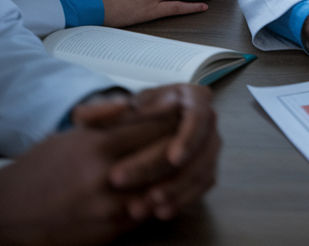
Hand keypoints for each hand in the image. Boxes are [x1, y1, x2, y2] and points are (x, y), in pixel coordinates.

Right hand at [0, 114, 178, 244]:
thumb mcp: (70, 136)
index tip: (180, 116)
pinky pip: (147, 214)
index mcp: (97, 147)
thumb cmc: (37, 170)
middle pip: (166, 158)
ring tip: (177, 165)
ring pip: (163, 188)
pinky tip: (156, 190)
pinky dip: (156, 200)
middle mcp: (107, 178)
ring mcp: (111, 209)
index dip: (172, 121)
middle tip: (186, 140)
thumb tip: (139, 107)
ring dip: (172, 177)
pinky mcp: (111, 233)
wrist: (4, 216)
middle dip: (180, 147)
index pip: (155, 128)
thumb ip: (108, 122)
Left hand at [71, 84, 220, 220]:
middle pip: (198, 148)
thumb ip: (101, 109)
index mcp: (190, 97)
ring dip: (177, 190)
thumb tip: (120, 107)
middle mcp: (206, 120)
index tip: (173, 158)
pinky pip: (201, 187)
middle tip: (139, 186)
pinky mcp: (206, 168)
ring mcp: (208, 146)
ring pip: (202, 171)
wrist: (129, 135)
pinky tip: (160, 212)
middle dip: (168, 170)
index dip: (189, 138)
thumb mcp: (107, 111)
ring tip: (147, 204)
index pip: (198, 116)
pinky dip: (183, 200)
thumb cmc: (123, 118)